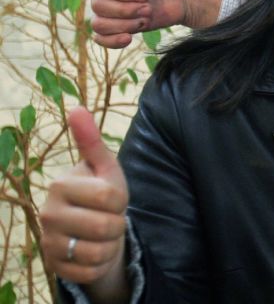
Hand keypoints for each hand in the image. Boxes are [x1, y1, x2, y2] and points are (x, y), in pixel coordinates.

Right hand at [41, 108, 130, 301]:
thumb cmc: (101, 194)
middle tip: (109, 218)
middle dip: (117, 225)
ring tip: (102, 235)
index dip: (121, 200)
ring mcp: (48, 242)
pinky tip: (93, 251)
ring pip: (97, 252)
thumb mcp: (104, 168)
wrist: (92, 230)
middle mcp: (47, 213)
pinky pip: (90, 271)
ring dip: (110, 245)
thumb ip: (92, 141)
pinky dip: (100, 265)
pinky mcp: (54, 267)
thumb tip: (77, 108)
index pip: (110, 197)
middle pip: (106, 226)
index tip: (112, 198)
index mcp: (60, 185)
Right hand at [90, 0, 218, 47]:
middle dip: (128, 10)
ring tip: (147, 16)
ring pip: (99, 23)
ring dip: (127, 24)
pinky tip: (129, 39)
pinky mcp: (117, 25)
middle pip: (99, 6)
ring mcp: (110, 8)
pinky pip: (100, 38)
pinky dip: (112, 41)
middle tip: (149, 5)